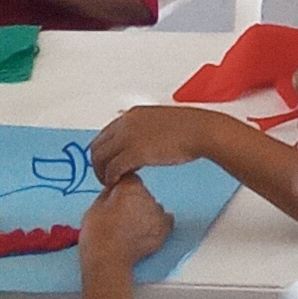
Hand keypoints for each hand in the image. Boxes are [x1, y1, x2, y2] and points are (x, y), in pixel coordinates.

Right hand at [78, 177, 171, 272]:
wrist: (108, 259)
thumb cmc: (97, 234)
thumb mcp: (95, 207)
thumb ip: (108, 194)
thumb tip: (114, 189)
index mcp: (130, 187)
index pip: (130, 178)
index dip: (122, 187)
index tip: (116, 197)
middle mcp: (148, 196)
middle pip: (142, 193)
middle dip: (134, 201)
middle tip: (121, 216)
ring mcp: (158, 213)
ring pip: (152, 207)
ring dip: (145, 213)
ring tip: (130, 228)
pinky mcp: (164, 230)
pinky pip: (164, 221)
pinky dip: (156, 224)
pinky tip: (145, 232)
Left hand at [90, 106, 216, 186]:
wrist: (201, 131)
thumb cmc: (190, 127)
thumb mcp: (162, 120)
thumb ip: (147, 127)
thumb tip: (144, 136)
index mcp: (132, 115)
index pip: (104, 133)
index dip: (104, 151)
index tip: (108, 162)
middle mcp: (126, 123)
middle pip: (96, 146)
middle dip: (98, 163)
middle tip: (105, 175)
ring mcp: (128, 137)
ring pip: (100, 158)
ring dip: (102, 173)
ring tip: (110, 182)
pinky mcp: (135, 152)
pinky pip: (112, 168)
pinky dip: (111, 178)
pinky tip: (117, 183)